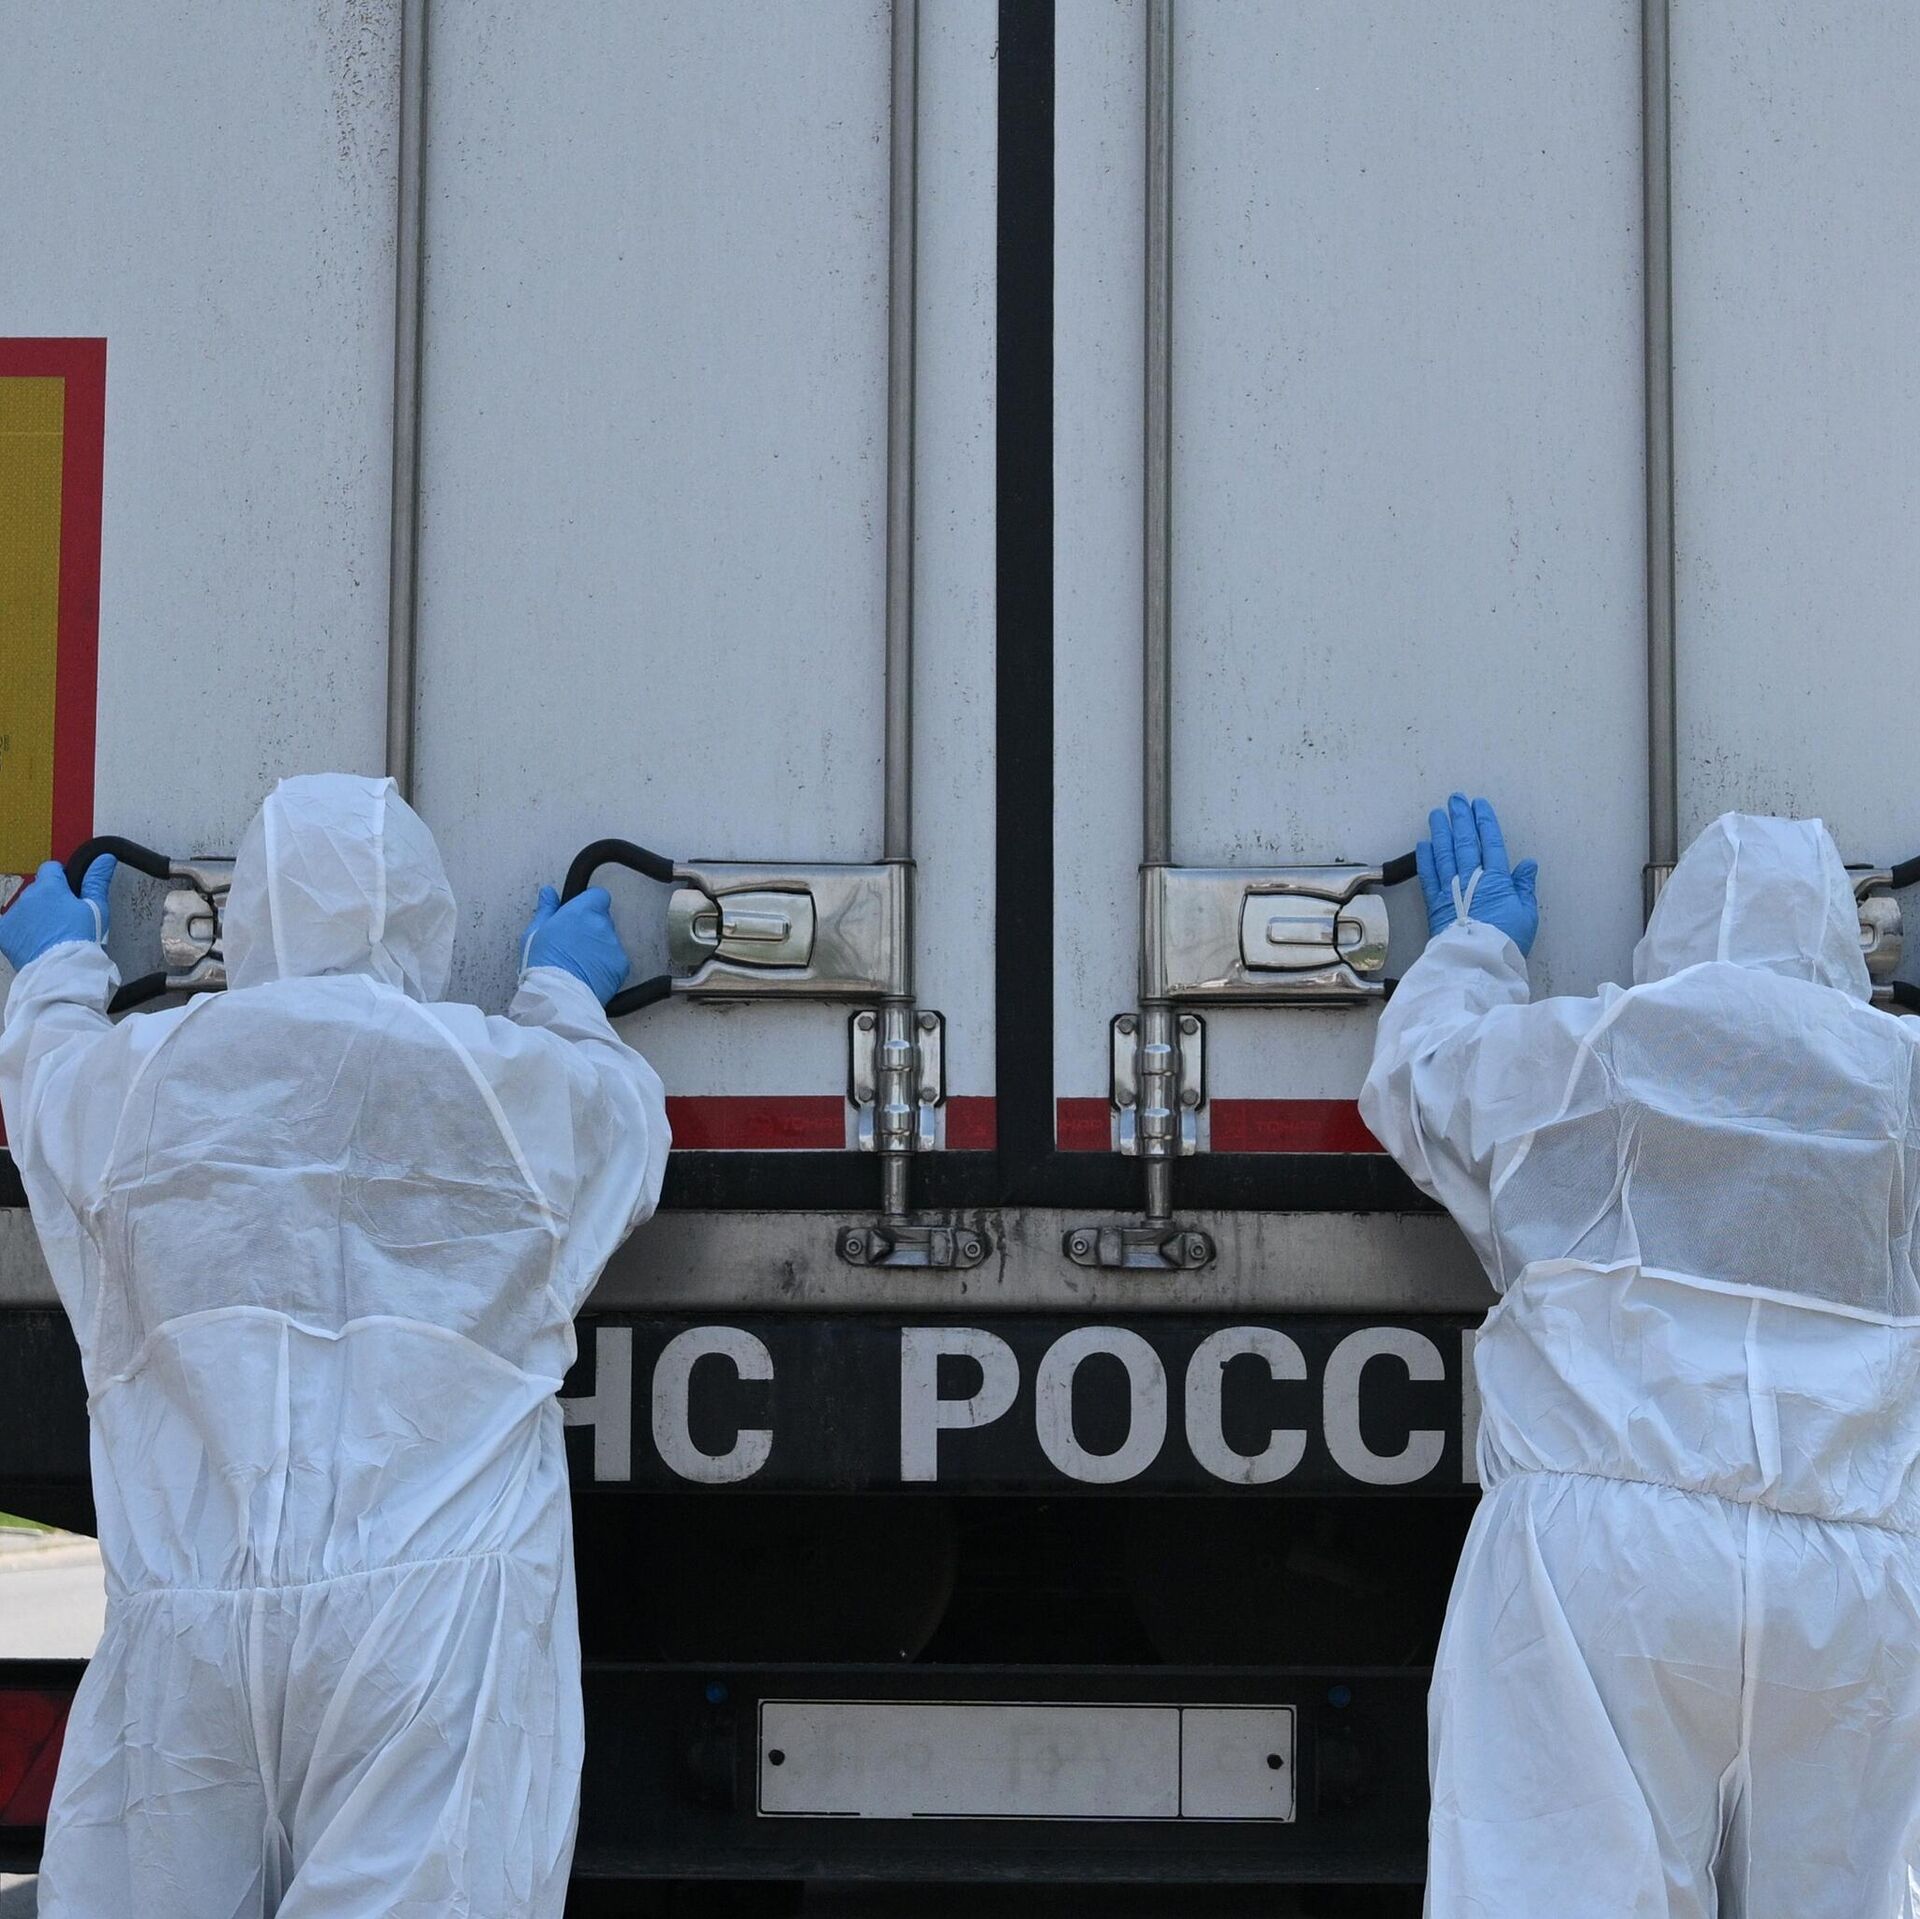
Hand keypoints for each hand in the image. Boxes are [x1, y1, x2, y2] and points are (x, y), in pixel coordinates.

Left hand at [0, 856, 115, 971]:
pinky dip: (17, 929)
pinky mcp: (3, 932)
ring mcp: (13, 914)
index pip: (51, 868)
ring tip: (51, 933)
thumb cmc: (81, 939)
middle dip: (49, 899)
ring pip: (24, 907)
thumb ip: (97, 880)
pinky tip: (32, 939)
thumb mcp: (97, 908)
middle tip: (64, 918)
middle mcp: (28, 896)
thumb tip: (104, 858)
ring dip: (34, 914)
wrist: (62, 968)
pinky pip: (8, 924)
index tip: (69, 892)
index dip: (62, 877)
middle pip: (38, 889)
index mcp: (50, 886)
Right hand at [520, 883, 630, 1005]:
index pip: (598, 895)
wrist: (559, 996)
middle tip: (573, 944)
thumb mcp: (535, 933)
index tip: (580, 914)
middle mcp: (601, 925)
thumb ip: (546, 909)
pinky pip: (616, 959)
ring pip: (609, 940)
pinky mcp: (621, 965)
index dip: (589, 903)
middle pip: (603, 918)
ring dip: (599, 946)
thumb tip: (548, 894)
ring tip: (579, 962)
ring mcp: (614, 945)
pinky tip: (589, 973)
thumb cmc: (543, 965)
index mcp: (581, 912)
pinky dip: (606, 964)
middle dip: (591, 927)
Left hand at [1415, 794, 1538, 956]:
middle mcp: (1471, 878)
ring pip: (1444, 852)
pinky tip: (1424, 843)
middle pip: (1465, 841)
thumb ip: (1524, 887)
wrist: (1477, 962)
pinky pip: (1428, 874)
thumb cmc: (1507, 940)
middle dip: (1461, 818)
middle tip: (1456, 799)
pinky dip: (1425, 857)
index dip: (1485, 822)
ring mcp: (1450, 888)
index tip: (1479, 805)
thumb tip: (1528, 864)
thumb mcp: (1526, 914)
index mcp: (1496, 879)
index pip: (1491, 842)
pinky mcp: (1434, 902)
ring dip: (1441, 831)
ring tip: (1438, 814)